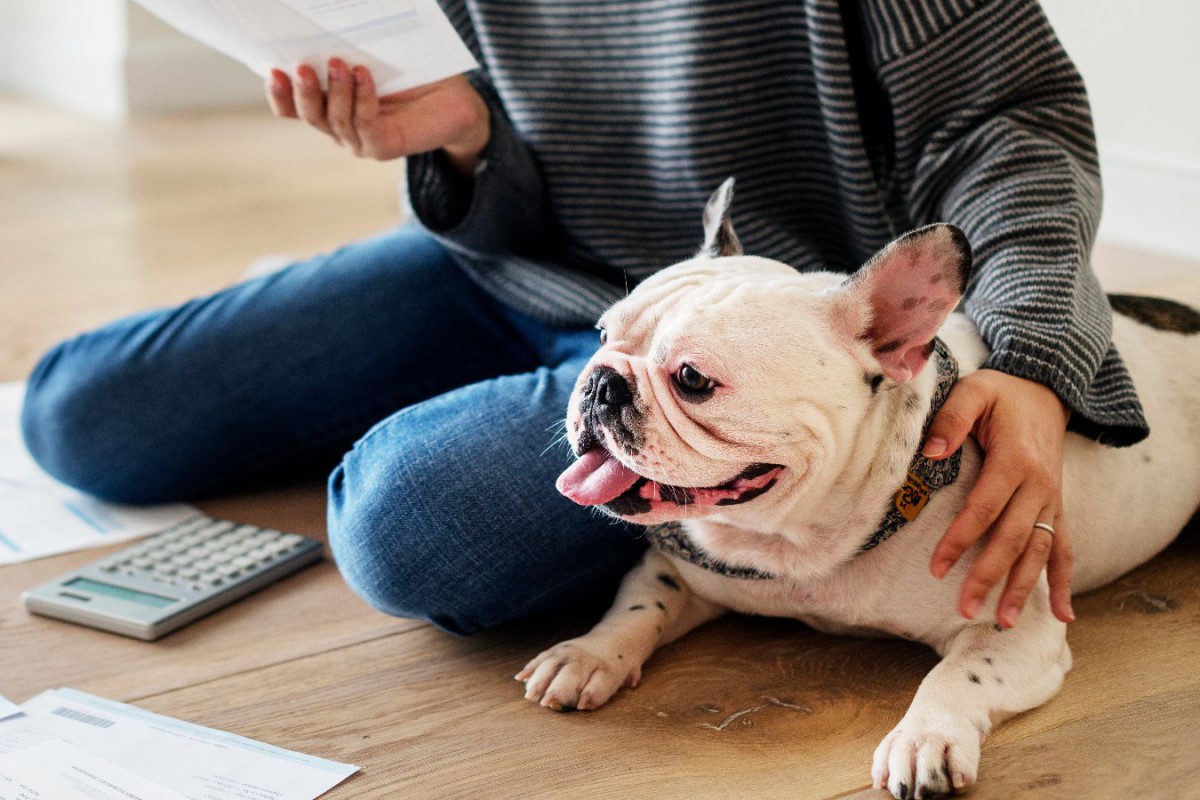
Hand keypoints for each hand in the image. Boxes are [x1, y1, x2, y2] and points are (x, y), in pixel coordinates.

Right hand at [266, 60, 489, 174]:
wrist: (453, 97)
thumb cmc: (409, 71)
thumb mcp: (369, 56)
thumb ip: (342, 48)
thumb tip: (322, 23)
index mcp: (328, 105)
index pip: (291, 107)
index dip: (279, 93)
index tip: (272, 69)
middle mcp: (339, 127)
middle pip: (309, 114)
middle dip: (302, 91)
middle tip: (301, 66)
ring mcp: (359, 140)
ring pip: (335, 120)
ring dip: (335, 91)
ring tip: (339, 63)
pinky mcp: (382, 147)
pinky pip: (364, 125)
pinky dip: (362, 99)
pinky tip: (364, 76)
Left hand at [923, 369, 1074, 627]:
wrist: (1047, 388)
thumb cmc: (1002, 393)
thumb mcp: (974, 391)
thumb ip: (951, 418)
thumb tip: (931, 451)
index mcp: (1015, 460)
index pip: (985, 508)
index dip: (961, 539)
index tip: (937, 567)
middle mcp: (1039, 485)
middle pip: (1014, 539)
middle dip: (989, 576)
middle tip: (965, 608)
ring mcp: (1052, 499)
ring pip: (1040, 550)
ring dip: (1023, 587)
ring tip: (1002, 621)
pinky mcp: (1057, 506)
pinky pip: (1065, 548)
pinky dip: (1062, 581)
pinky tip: (1062, 615)